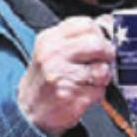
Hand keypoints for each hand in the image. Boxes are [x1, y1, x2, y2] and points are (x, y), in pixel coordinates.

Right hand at [16, 17, 114, 136]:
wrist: (28, 112)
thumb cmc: (46, 80)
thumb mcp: (52, 51)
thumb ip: (76, 38)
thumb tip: (107, 27)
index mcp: (49, 39)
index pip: (86, 24)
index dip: (100, 34)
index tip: (101, 43)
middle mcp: (53, 55)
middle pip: (97, 44)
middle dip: (108, 54)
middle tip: (104, 61)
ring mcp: (61, 76)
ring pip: (102, 69)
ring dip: (104, 77)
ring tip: (90, 80)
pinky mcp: (71, 97)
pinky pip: (99, 91)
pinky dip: (97, 94)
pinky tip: (83, 94)